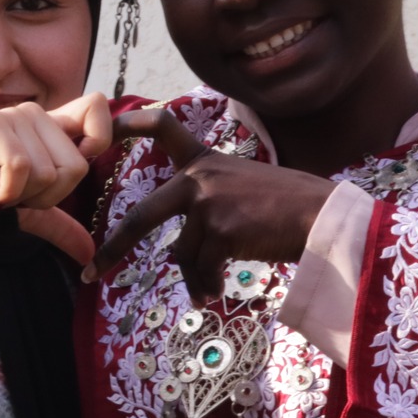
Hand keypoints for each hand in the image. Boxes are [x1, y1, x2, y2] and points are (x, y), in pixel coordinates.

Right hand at [0, 95, 110, 264]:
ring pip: (49, 173)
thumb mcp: (26, 211)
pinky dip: (8, 193)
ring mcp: (13, 116)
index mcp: (48, 128)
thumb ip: (60, 225)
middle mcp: (35, 115)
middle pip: (76, 166)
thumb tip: (89, 254)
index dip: (98, 137)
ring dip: (24, 197)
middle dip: (49, 196)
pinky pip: (22, 168)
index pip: (95, 106)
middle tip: (18, 195)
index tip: (76, 162)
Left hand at [85, 109, 335, 302]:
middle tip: (92, 271)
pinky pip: (201, 269)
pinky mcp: (220, 230)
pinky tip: (218, 293)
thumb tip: (195, 245)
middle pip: (143, 215)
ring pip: (182, 254)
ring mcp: (208, 203)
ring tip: (207, 294)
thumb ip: (216, 199)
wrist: (324, 217)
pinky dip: (207, 286)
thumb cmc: (294, 206)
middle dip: (114, 247)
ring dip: (195, 280)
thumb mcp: (248, 187)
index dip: (129, 124)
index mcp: (207, 161)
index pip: (163, 128)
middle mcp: (201, 177)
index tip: (103, 126)